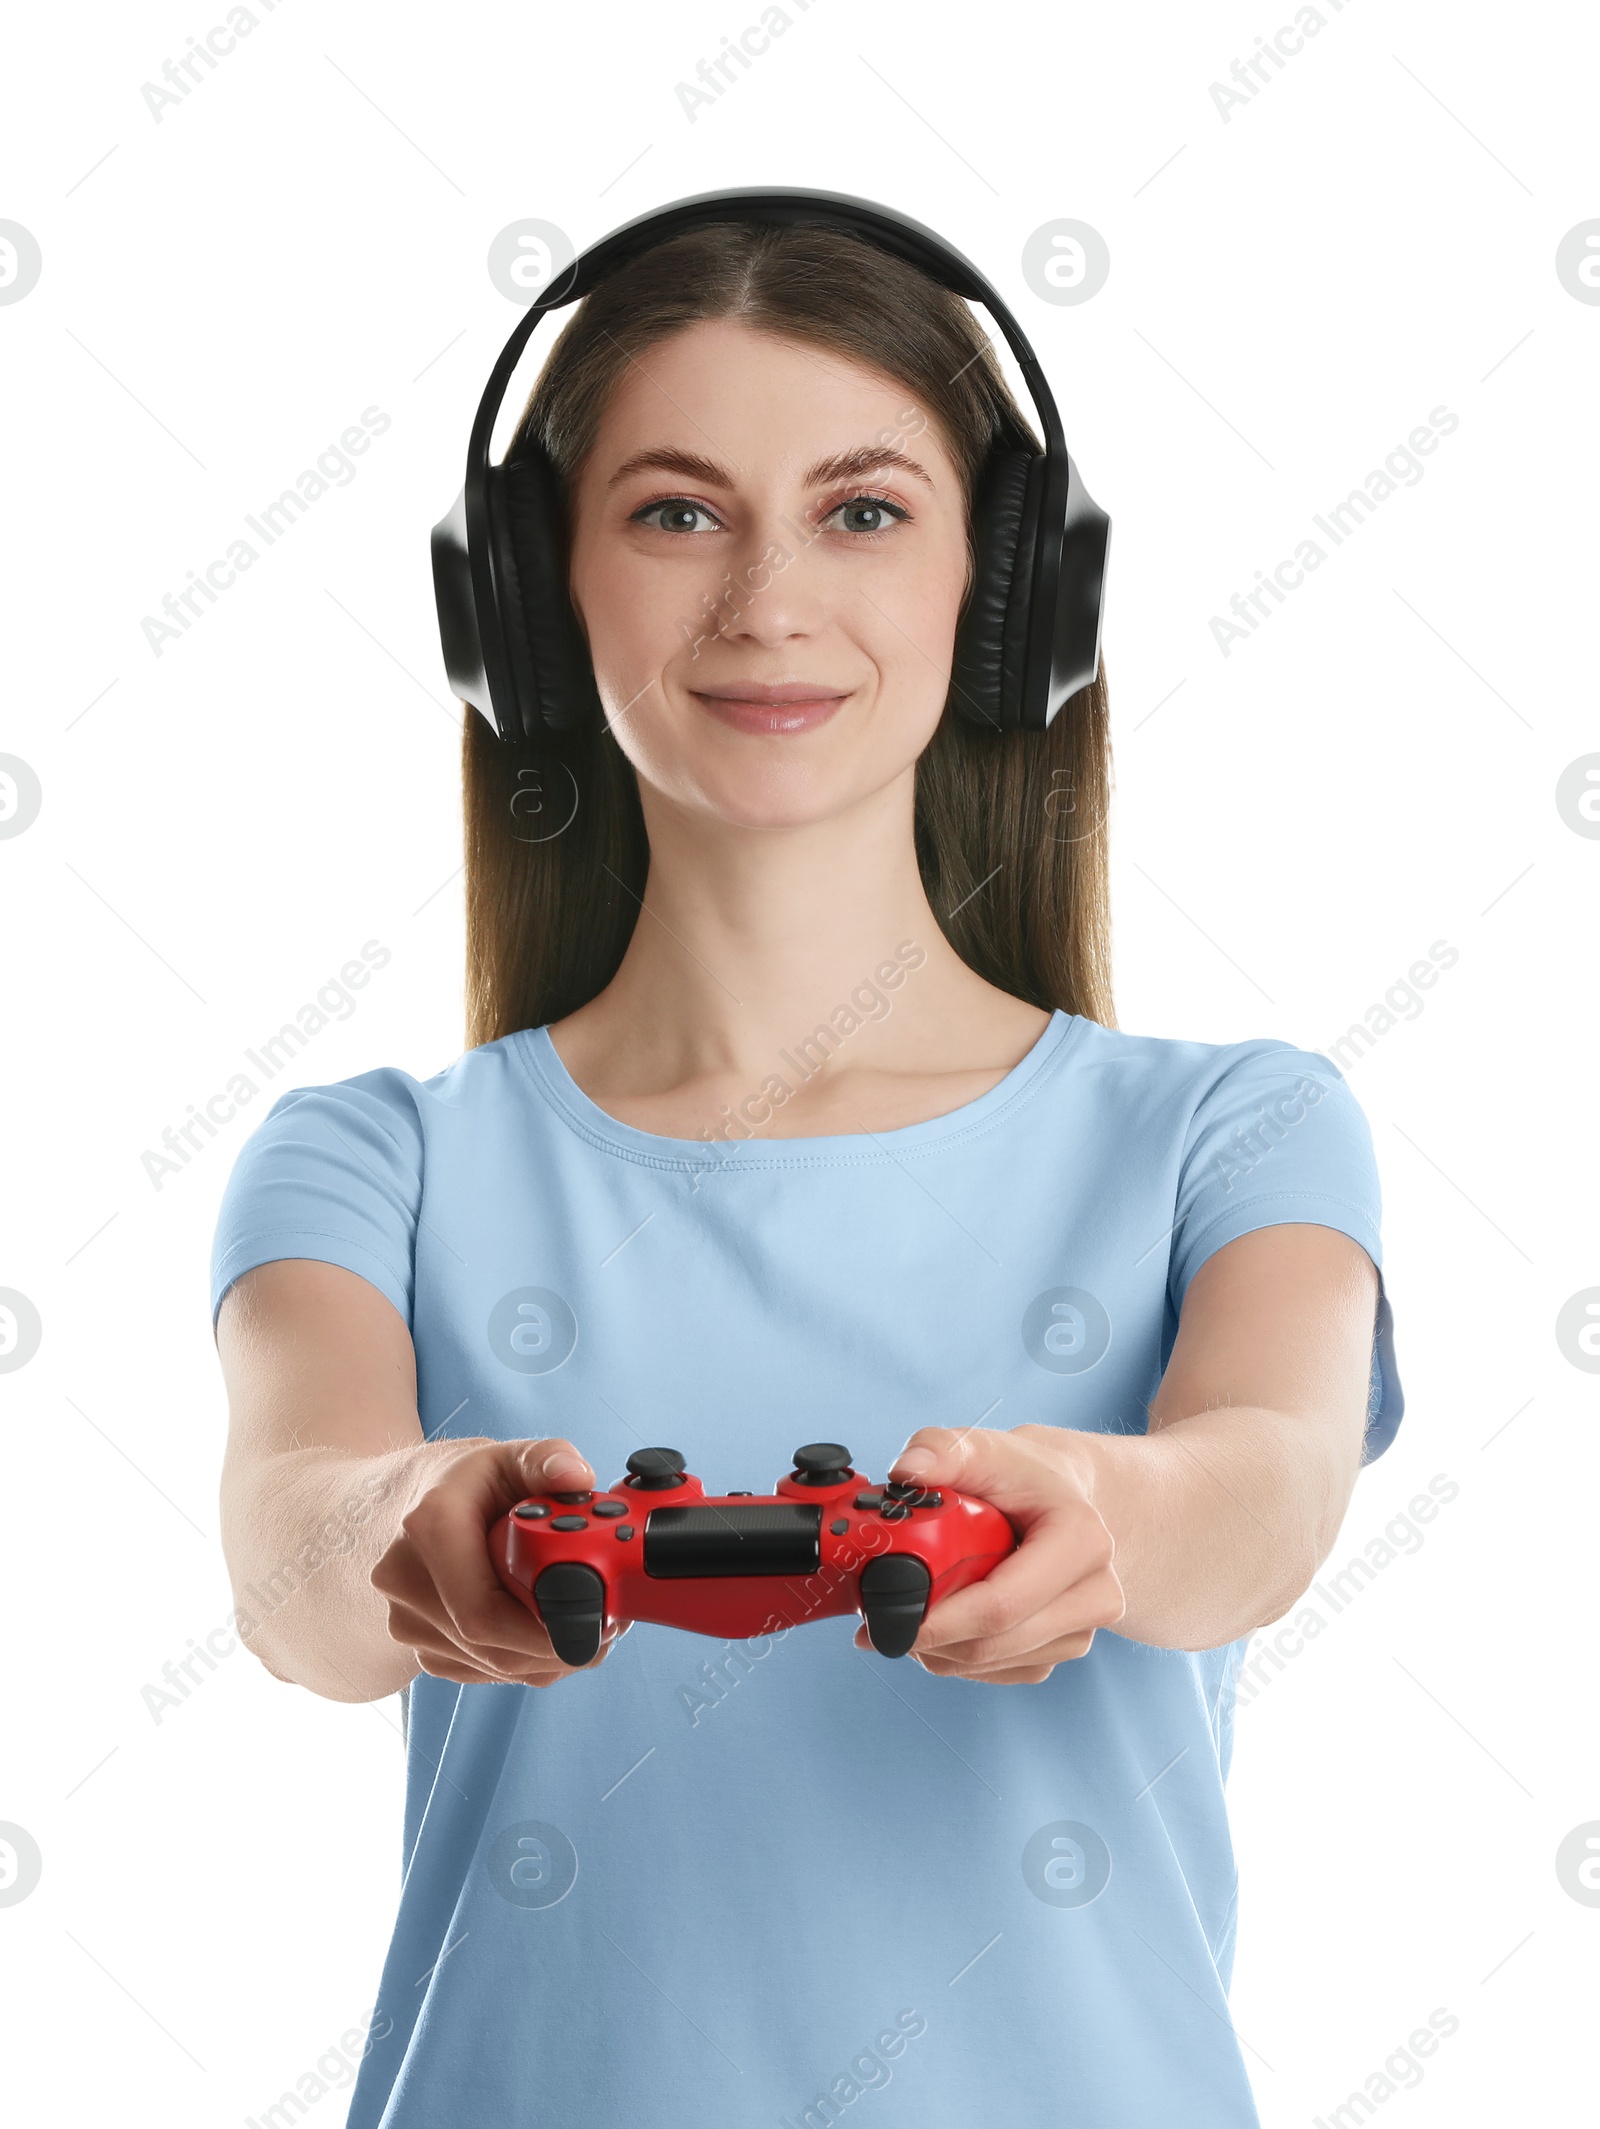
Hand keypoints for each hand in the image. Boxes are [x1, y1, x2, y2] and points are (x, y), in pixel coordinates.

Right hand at [371, 1436, 626, 1686]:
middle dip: (560, 1646)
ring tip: (581, 1621)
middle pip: (494, 1647)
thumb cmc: (469, 1482)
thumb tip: (577, 1477)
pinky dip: (524, 1661)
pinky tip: (542, 1628)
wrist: (410, 1504)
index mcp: (429, 1528)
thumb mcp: (510, 1455)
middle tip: (607, 1628)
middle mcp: (407, 1581)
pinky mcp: (420, 1648)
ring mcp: (408, 1621)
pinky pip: (484, 1672)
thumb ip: (548, 1458)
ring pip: (493, 1666)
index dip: (545, 1631)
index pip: (482, 1612)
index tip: (597, 1623)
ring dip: (547, 1657)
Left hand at [852, 1425, 1124, 1681]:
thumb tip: (908, 1470)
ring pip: (994, 1664)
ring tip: (907, 1613)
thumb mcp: (983, 1448)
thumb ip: (942, 1450)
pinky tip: (940, 1627)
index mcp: (1082, 1542)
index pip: (1003, 1604)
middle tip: (877, 1622)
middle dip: (928, 1638)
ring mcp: (1082, 1629)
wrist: (1059, 1494)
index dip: (940, 1620)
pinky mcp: (1063, 1649)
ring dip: (939, 1651)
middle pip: (995, 1643)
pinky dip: (958, 1659)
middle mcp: (1095, 1593)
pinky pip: (999, 1674)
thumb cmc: (1021, 1474)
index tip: (887, 1616)